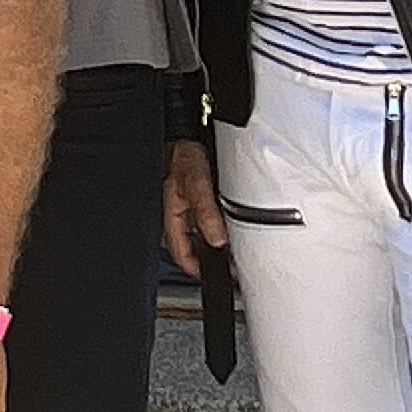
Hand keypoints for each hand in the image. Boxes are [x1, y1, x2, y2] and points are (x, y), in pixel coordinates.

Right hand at [162, 139, 228, 276]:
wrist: (190, 135)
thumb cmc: (184, 155)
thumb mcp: (196, 183)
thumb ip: (205, 212)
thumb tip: (216, 239)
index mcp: (172, 219)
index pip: (182, 256)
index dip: (200, 270)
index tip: (221, 275)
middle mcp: (181, 220)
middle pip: (196, 251)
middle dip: (215, 260)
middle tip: (235, 265)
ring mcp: (191, 213)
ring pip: (205, 239)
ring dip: (221, 244)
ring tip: (239, 249)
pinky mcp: (203, 206)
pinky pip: (213, 225)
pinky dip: (224, 230)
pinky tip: (236, 228)